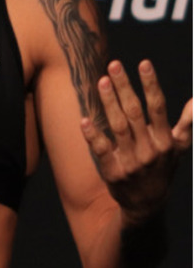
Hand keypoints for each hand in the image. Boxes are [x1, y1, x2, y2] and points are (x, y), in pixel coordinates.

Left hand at [80, 59, 192, 225]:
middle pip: (135, 112)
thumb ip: (186, 124)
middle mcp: (150, 149)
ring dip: (109, 103)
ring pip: (118, 126)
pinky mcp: (113, 172)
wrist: (147, 204)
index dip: (151, 84)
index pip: (158, 107)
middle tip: (113, 65)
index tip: (143, 63)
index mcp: (165, 140)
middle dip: (124, 87)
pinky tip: (84, 119)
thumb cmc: (162, 167)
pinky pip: (102, 150)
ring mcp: (132, 161)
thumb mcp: (179, 148)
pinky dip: (93, 135)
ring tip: (101, 81)